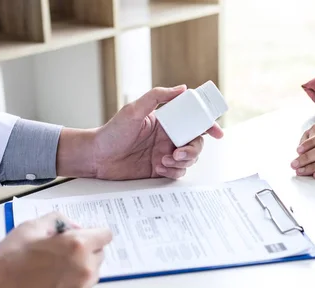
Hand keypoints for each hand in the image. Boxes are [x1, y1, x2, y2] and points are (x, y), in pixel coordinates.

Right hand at [0, 212, 111, 287]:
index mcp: (78, 246)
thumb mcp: (30, 227)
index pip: (105, 235)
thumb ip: (58, 220)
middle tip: (62, 250)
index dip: (93, 232)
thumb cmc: (8, 261)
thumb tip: (72, 227)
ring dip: (81, 267)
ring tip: (54, 267)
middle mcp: (85, 268)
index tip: (82, 235)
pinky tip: (51, 282)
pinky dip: (74, 283)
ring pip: (92, 272)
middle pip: (100, 253)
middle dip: (87, 249)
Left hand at [93, 86, 222, 179]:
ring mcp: (165, 153)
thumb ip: (157, 97)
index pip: (193, 120)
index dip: (208, 125)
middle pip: (196, 142)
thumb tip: (183, 88)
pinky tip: (158, 167)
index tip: (217, 131)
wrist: (97, 157)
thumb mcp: (133, 110)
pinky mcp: (160, 169)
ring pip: (190, 159)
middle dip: (193, 149)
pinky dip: (173, 171)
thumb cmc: (111, 132)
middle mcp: (168, 137)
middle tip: (179, 152)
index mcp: (166, 122)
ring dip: (182, 161)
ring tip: (163, 160)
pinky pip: (178, 172)